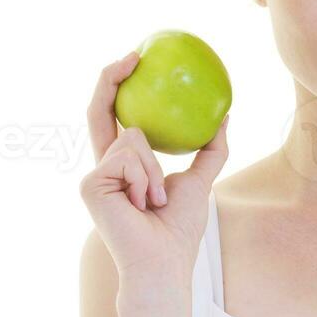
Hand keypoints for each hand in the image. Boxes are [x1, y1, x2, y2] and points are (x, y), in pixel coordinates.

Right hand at [79, 52, 228, 275]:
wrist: (163, 260)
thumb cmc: (178, 229)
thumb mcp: (200, 181)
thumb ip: (210, 150)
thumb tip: (226, 116)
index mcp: (123, 165)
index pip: (114, 118)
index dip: (117, 87)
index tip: (137, 59)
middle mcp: (103, 167)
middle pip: (99, 111)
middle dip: (110, 77)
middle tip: (133, 56)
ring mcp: (94, 176)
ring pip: (132, 136)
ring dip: (155, 168)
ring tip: (156, 200)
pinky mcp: (90, 184)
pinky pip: (128, 156)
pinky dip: (145, 178)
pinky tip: (142, 204)